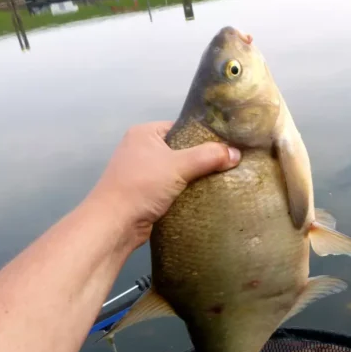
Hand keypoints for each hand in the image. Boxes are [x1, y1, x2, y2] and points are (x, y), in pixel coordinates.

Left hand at [87, 121, 240, 248]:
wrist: (114, 223)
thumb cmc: (142, 186)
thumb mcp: (178, 166)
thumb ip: (208, 157)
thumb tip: (236, 153)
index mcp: (144, 133)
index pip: (181, 128)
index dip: (203, 137)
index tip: (226, 147)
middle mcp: (141, 149)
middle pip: (181, 151)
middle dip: (201, 160)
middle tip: (227, 166)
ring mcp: (141, 173)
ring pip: (177, 172)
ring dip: (194, 179)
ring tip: (220, 182)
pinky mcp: (145, 194)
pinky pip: (171, 188)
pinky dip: (185, 193)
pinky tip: (203, 197)